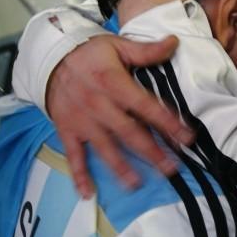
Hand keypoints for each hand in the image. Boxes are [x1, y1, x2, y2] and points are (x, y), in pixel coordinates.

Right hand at [46, 32, 192, 197]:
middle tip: (171, 168)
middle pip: (129, 132)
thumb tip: (174, 42)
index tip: (187, 137)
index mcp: (113, 83)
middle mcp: (98, 105)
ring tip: (136, 184)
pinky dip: (79, 175)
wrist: (49, 59)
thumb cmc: (90, 54)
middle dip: (151, 152)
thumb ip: (146, 50)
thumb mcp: (117, 46)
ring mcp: (82, 121)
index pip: (146, 106)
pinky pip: (73, 155)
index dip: (167, 122)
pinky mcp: (67, 130)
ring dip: (121, 167)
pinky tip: (88, 193)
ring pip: (104, 148)